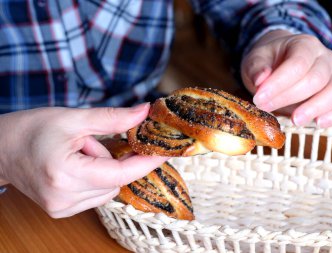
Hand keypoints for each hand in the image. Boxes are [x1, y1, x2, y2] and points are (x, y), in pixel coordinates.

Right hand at [0, 104, 167, 217]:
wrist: (1, 148)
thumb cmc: (32, 129)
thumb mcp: (74, 118)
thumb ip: (113, 119)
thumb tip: (144, 112)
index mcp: (65, 174)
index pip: (119, 174)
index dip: (146, 162)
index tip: (165, 152)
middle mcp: (64, 198)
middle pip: (115, 181)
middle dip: (112, 159)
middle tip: (88, 142)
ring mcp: (61, 208)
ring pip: (108, 189)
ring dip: (104, 169)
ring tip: (78, 154)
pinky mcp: (61, 211)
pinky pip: (96, 195)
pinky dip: (96, 179)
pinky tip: (77, 166)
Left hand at [241, 30, 331, 126]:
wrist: (280, 62)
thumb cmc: (269, 62)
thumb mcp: (255, 59)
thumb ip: (256, 68)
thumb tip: (260, 80)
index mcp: (305, 45)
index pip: (297, 64)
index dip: (278, 84)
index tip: (259, 98)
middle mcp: (325, 58)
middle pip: (315, 79)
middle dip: (289, 98)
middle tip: (266, 108)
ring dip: (315, 108)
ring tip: (295, 121)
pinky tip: (318, 124)